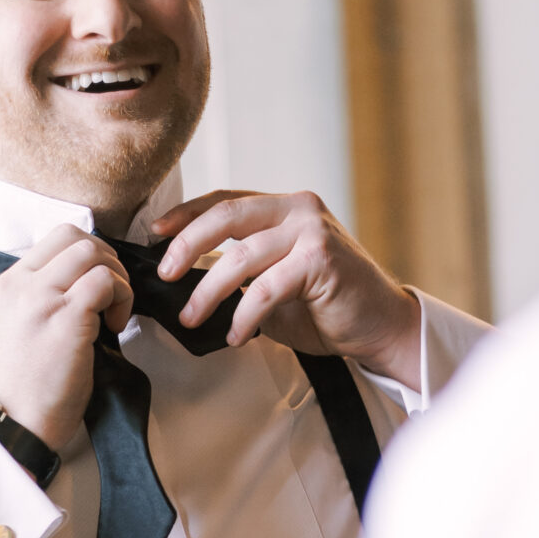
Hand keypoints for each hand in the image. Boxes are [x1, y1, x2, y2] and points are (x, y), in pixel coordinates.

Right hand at [0, 227, 132, 451]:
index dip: (85, 257)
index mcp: (2, 288)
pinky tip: (114, 327)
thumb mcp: (12, 334)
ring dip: (116, 278)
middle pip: (73, 236)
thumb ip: (36, 304)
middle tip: (112, 294)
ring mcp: (39, 298)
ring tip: (114, 313)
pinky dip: (121, 299)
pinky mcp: (65, 318)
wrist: (8, 425)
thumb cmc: (19, 392)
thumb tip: (82, 287)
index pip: (51, 242)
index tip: (95, 286)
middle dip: (104, 258)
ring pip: (92, 252)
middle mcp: (17, 286)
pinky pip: (106, 282)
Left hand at [150, 191, 422, 389]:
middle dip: (187, 244)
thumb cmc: (328, 307)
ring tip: (192, 318)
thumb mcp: (277, 279)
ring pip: (241, 256)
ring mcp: (312, 231)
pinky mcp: (321, 260)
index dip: (187, 214)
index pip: (226, 200)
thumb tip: (186, 277)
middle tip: (165, 274)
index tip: (156, 234)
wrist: (382, 327)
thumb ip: (243, 270)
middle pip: (226, 216)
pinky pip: (266, 289)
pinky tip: (237, 336)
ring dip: (209, 291)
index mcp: (287, 207)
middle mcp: (300, 209)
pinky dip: (245, 316)